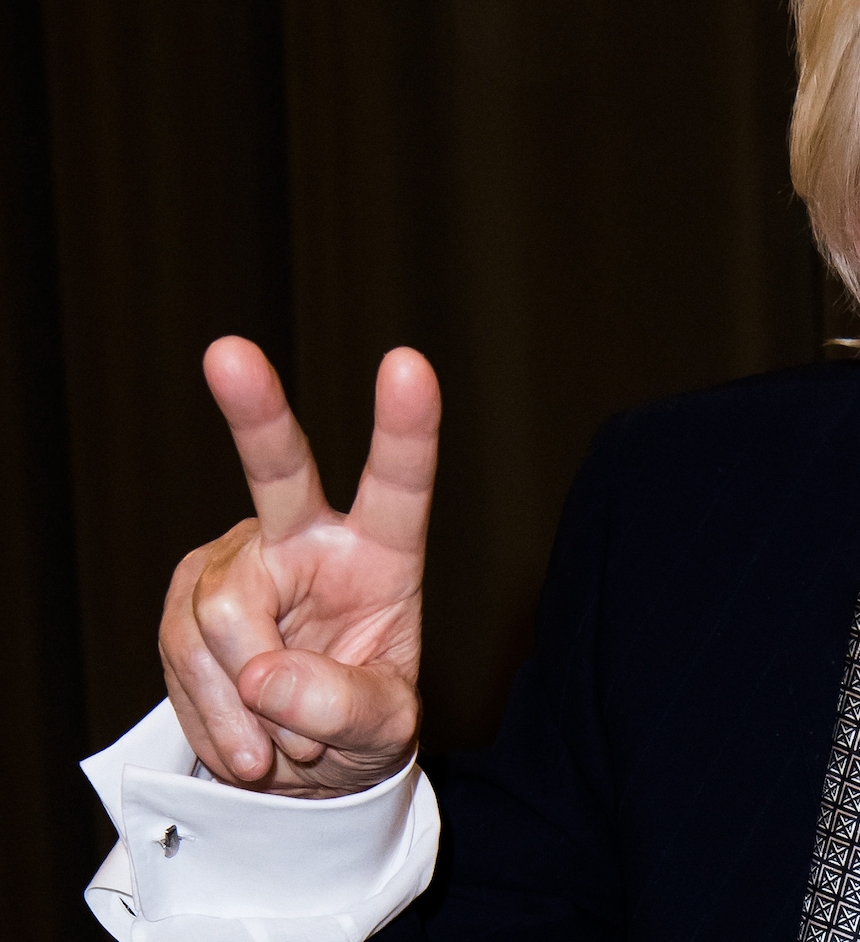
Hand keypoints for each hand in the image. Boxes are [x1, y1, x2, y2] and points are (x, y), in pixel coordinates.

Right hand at [160, 337, 436, 797]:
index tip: (406, 364)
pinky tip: (247, 743)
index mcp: (383, 555)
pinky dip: (216, 719)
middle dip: (254, 411)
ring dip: (248, 704)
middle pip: (279, 472)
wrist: (300, 773)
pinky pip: (185, 658)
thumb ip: (341, 706)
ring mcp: (239, 566)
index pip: (399, 486)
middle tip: (228, 353)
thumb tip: (264, 672)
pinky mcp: (186, 600)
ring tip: (281, 747)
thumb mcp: (381, 733)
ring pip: (220, 617)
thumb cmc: (359, 730)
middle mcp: (308, 541)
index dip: (405, 429)